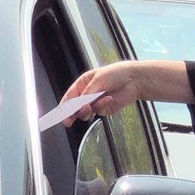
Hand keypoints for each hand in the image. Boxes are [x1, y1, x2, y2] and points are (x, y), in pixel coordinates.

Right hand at [62, 60, 189, 119]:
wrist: (134, 79)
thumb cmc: (116, 73)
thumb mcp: (98, 79)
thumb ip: (87, 93)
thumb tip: (79, 104)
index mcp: (83, 84)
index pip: (69, 97)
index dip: (63, 107)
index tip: (59, 115)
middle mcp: (87, 94)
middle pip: (74, 108)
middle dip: (72, 114)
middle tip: (68, 121)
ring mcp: (96, 103)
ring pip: (85, 113)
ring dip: (86, 111)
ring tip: (90, 106)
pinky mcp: (105, 109)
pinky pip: (99, 112)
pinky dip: (103, 106)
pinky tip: (109, 99)